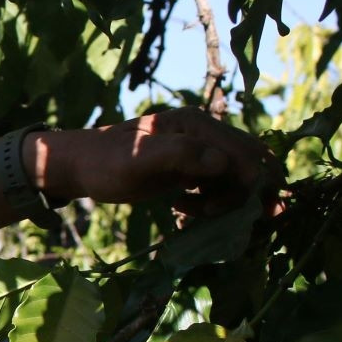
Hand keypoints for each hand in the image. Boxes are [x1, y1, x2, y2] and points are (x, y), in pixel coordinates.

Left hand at [37, 110, 276, 216]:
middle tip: (217, 216)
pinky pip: (218, 187)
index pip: (243, 152)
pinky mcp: (190, 169)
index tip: (259, 212)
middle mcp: (202, 133)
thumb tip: (222, 162)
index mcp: (195, 125)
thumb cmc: (105, 161)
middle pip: (248, 164)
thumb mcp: (138, 159)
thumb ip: (179, 155)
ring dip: (224, 201)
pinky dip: (210, 203)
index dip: (258, 181)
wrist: (82, 166)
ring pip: (235, 179)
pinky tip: (183, 209)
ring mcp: (198, 152)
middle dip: (246, 194)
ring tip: (189, 212)